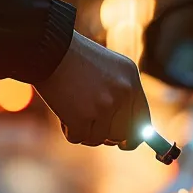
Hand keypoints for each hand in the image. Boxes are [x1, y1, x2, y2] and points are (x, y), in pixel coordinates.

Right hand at [34, 32, 152, 148]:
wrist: (49, 48)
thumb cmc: (76, 58)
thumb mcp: (110, 68)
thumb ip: (123, 96)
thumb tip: (127, 136)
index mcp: (132, 81)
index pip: (143, 121)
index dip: (134, 137)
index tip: (126, 144)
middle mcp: (123, 94)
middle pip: (121, 135)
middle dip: (106, 135)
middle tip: (90, 124)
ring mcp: (103, 106)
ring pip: (98, 139)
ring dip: (84, 130)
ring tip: (73, 108)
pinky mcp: (82, 117)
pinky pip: (78, 138)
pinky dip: (68, 129)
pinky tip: (63, 110)